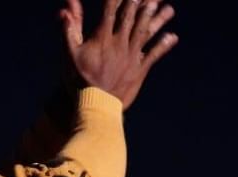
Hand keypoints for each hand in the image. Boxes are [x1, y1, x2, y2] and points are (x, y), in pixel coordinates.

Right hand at [60, 0, 177, 109]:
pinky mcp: (139, 71)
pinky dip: (163, 46)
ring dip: (158, 19)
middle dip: (141, 1)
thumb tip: (64, 9)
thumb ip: (69, 29)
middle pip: (132, 16)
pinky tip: (173, 37)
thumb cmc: (78, 80)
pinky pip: (154, 55)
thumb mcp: (70, 53)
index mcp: (102, 37)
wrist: (94, 106)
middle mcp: (119, 43)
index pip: (111, 8)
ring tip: (168, 7)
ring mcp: (131, 57)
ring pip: (146, 32)